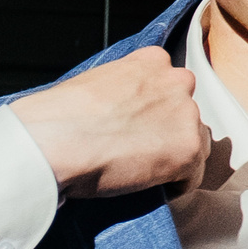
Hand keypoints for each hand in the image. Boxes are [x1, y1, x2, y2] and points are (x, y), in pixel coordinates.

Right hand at [13, 47, 210, 200]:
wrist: (54, 141)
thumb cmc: (60, 117)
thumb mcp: (93, 84)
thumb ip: (120, 91)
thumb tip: (118, 113)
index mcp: (152, 61)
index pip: (169, 84)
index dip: (154, 110)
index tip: (139, 126)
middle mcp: (177, 82)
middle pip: (186, 113)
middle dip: (168, 131)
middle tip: (139, 150)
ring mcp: (186, 116)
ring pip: (193, 143)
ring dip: (173, 158)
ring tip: (141, 173)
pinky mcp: (187, 151)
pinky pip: (191, 176)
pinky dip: (174, 186)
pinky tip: (147, 187)